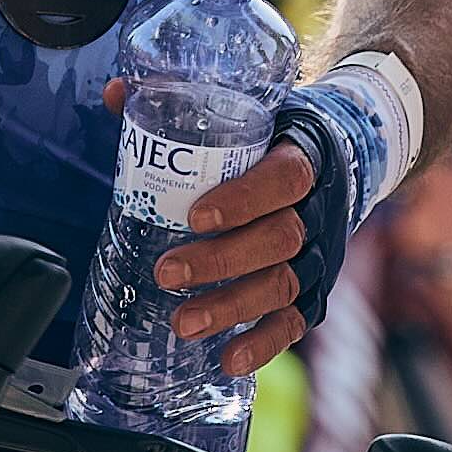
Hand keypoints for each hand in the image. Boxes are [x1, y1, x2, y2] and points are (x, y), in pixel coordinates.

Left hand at [103, 77, 316, 376]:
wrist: (338, 160)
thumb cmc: (274, 139)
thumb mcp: (243, 112)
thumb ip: (180, 101)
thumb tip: (114, 91)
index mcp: (302, 158)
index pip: (283, 179)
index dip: (243, 199)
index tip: (195, 215)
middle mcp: (316, 210)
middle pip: (279, 239)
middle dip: (221, 261)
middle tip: (167, 272)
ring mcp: (318, 255)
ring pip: (283, 285)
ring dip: (232, 307)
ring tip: (183, 323)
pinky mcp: (314, 290)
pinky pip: (294, 323)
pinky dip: (263, 344)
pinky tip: (228, 360)